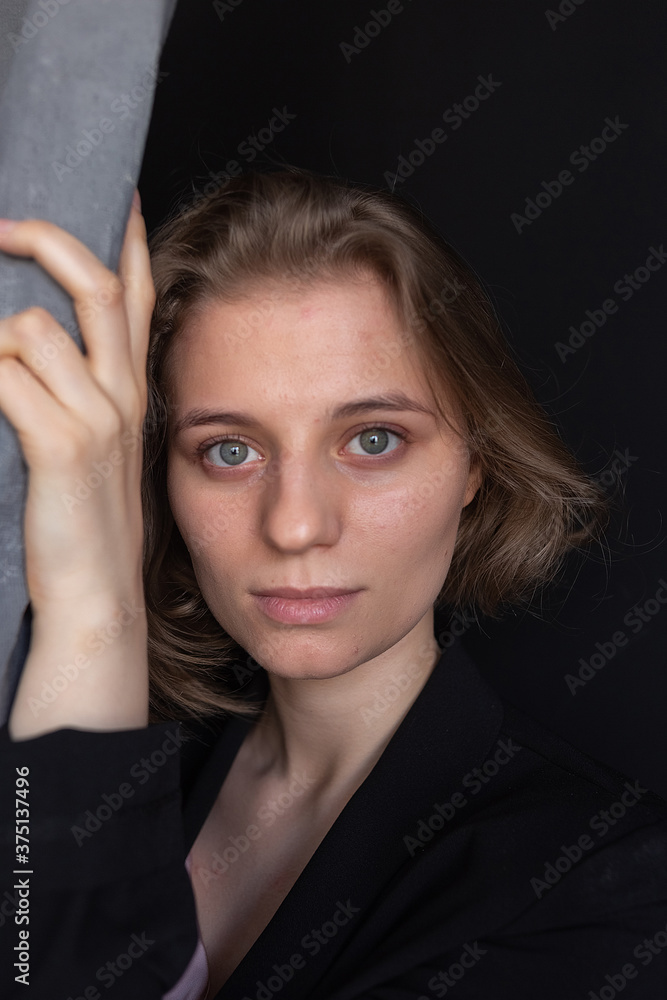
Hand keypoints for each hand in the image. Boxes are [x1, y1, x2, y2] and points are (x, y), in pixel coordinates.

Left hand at [0, 193, 155, 737]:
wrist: (95, 599)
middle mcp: (123, 393)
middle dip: (43, 238)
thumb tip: (29, 342)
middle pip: (93, 283)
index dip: (125, 237)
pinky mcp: (61, 444)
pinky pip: (2, 375)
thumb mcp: (100, 450)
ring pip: (29, 328)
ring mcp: (98, 417)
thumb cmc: (85, 525)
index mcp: (133, 389)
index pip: (136, 294)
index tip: (113, 196)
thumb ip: (82, 392)